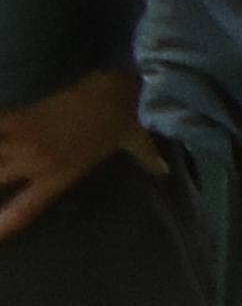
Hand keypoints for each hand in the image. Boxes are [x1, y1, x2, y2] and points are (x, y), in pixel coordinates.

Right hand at [0, 66, 164, 244]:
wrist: (107, 81)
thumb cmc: (122, 110)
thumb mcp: (134, 136)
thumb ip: (145, 156)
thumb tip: (162, 170)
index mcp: (60, 174)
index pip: (28, 207)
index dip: (6, 224)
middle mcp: (35, 162)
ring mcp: (20, 138)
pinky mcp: (14, 113)